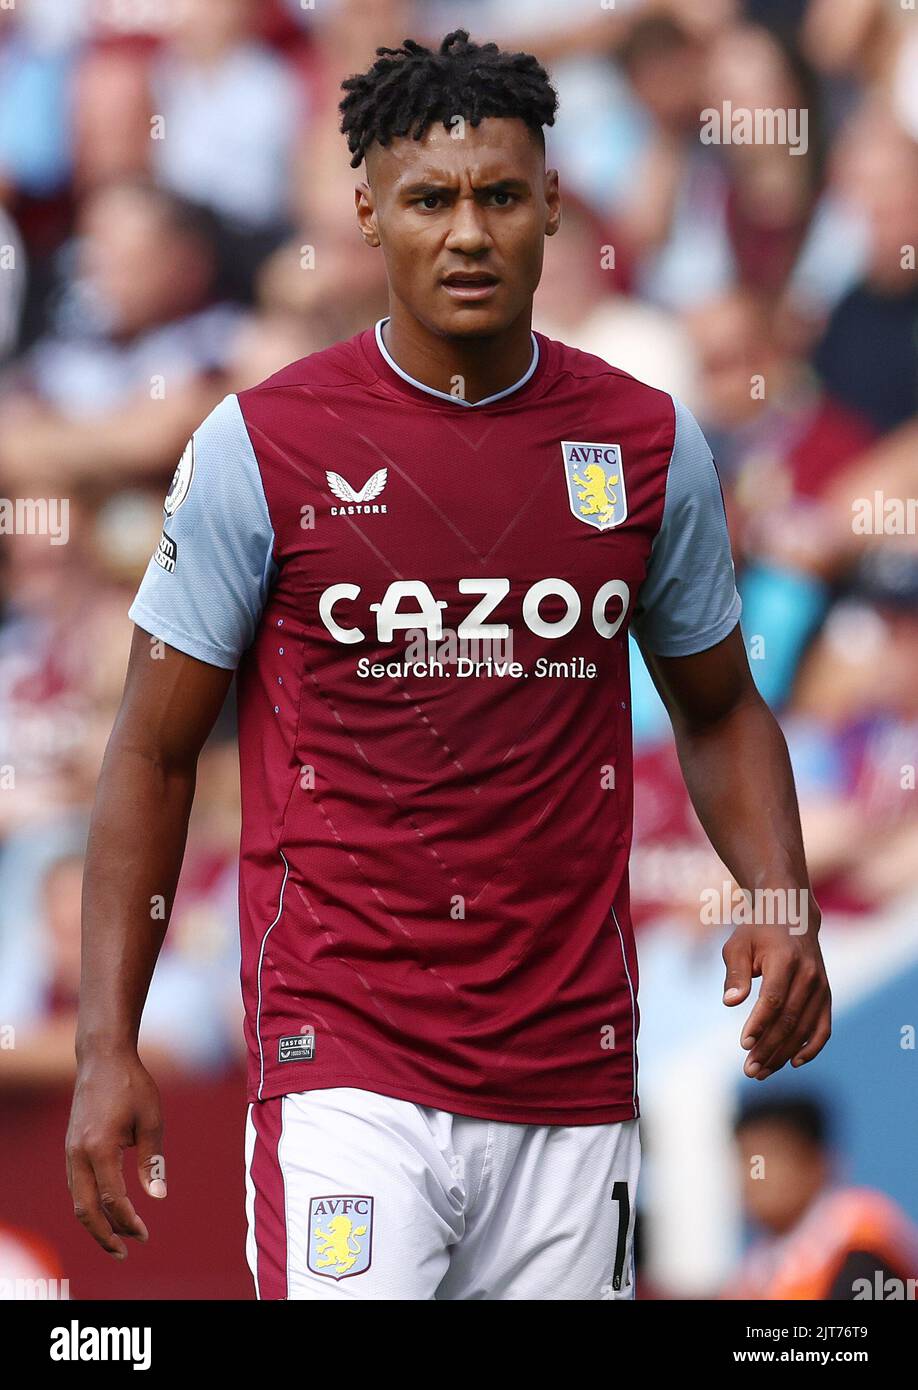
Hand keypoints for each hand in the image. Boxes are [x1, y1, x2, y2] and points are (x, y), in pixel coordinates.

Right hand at [66, 1049, 165, 1258]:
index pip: (113, 1199)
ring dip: (95, 1222)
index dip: (128, 1221)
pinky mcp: (70, 1147)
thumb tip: (158, 1196)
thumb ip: (152, 1159)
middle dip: (104, 1235)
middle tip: (125, 1252)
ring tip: (118, 1237)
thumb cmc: (133, 1085)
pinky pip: (76, 1185)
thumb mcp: (152, 1120)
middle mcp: (79, 1154)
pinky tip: (106, 1209)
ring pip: (77, 1200)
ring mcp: (70, 1151)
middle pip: (86, 1209)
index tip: (145, 1234)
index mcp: (100, 1148)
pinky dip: (89, 1203)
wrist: (103, 1058)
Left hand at [722, 899, 830, 1078]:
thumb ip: (735, 973)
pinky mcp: (826, 994)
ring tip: (761, 1071)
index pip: (774, 999)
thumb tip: (730, 1002)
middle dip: (769, 1048)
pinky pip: (823, 1026)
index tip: (743, 1044)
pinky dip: (812, 1047)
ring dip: (784, 1053)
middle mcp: (809, 975)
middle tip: (749, 1070)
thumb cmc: (757, 932)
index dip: (759, 1024)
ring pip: (805, 1028)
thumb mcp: (738, 945)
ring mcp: (821, 986)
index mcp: (786, 960)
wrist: (791, 915)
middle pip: (790, 1020)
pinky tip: (793, 1063)